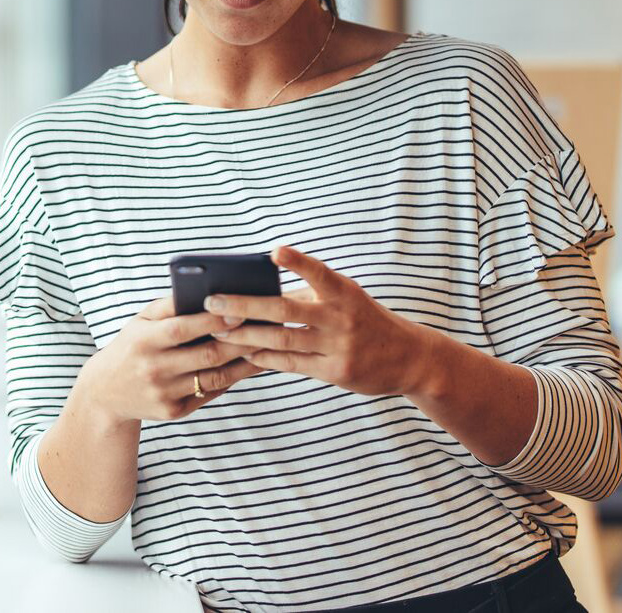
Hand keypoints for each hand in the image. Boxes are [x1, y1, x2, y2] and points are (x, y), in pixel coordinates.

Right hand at [84, 293, 265, 423]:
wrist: (105, 392)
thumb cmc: (132, 345)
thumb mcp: (141, 320)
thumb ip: (171, 305)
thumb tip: (208, 288)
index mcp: (144, 341)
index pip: (183, 329)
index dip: (213, 320)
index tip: (241, 310)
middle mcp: (154, 369)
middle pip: (207, 355)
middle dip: (241, 341)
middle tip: (269, 327)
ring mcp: (164, 394)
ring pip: (215, 377)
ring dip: (246, 362)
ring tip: (269, 346)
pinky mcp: (174, 412)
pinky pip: (211, 393)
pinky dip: (233, 379)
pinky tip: (252, 365)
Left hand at [205, 245, 429, 396]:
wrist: (409, 357)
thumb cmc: (366, 320)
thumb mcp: (348, 298)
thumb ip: (312, 293)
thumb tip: (263, 291)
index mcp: (344, 292)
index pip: (318, 272)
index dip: (297, 261)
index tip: (274, 251)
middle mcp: (341, 317)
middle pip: (285, 309)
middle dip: (245, 305)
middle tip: (212, 301)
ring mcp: (338, 346)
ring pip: (282, 340)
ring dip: (246, 335)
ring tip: (218, 330)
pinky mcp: (335, 371)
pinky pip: (291, 364)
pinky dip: (265, 358)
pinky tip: (245, 352)